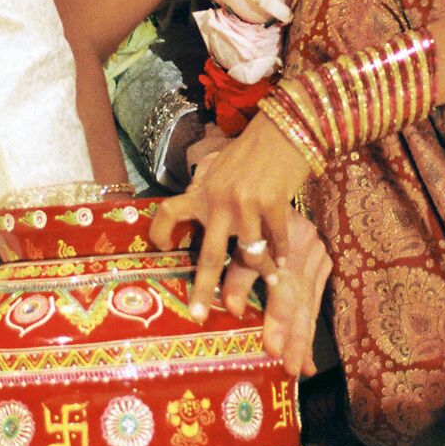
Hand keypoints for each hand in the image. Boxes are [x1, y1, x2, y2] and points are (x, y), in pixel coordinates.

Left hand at [149, 114, 312, 321]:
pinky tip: (283, 262)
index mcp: (202, 192)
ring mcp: (246, 204)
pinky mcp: (273, 204)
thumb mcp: (219, 167)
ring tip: (269, 281)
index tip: (160, 248)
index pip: (169, 211)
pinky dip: (280, 254)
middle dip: (203, 288)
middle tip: (198, 315)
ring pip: (249, 254)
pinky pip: (276, 241)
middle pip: (209, 254)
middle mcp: (219, 201)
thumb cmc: (251, 151)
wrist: (284, 130)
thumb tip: (191, 202)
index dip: (160, 231)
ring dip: (260, 272)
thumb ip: (205, 188)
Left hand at [216, 205, 331, 376]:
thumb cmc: (249, 204)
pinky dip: (307, 328)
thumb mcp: (242, 236)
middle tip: (291, 368)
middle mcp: (307, 249)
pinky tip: (309, 358)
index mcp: (287, 242)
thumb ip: (239, 272)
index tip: (273, 347)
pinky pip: (313, 301)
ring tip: (300, 368)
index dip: (278, 319)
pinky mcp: (322, 263)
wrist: (275, 163)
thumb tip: (230, 309)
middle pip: (301, 301)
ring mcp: (318, 256)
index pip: (284, 288)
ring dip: (304, 339)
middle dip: (296, 338)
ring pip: (310, 304)